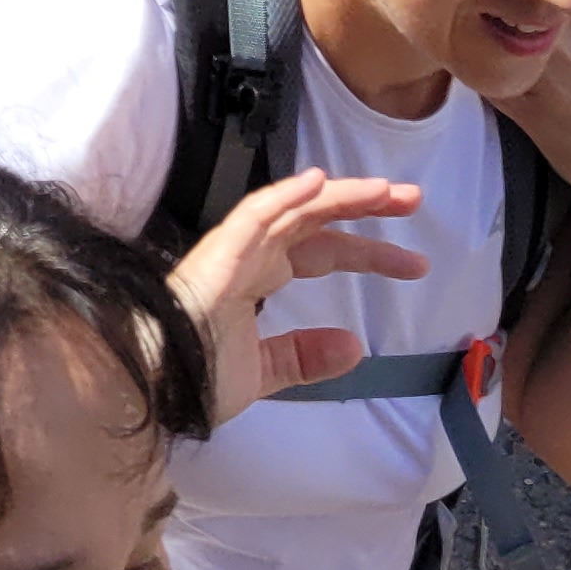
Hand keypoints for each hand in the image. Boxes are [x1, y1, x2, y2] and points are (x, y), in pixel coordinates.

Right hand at [173, 168, 426, 423]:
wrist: (156, 386)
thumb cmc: (196, 377)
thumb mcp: (262, 374)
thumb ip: (303, 357)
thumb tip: (355, 347)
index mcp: (258, 278)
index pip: (321, 253)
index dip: (368, 253)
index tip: (415, 265)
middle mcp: (250, 255)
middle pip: (316, 222)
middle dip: (365, 210)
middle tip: (413, 199)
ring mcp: (235, 249)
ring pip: (295, 209)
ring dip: (341, 195)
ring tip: (388, 190)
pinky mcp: (220, 252)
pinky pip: (255, 215)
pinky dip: (287, 196)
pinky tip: (319, 183)